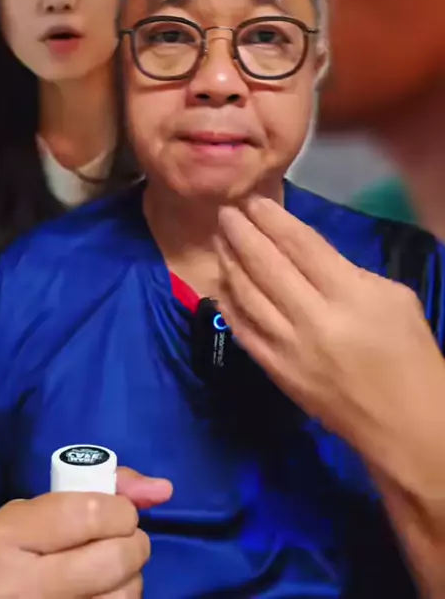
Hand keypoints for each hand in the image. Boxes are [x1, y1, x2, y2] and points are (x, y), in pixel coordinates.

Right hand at [0, 468, 172, 598]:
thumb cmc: (32, 540)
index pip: (90, 514)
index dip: (121, 510)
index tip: (120, 513)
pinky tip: (106, 591)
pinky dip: (123, 596)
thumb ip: (109, 486)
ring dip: (131, 576)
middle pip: (113, 560)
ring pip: (123, 595)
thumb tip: (163, 490)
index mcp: (10, 534)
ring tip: (112, 568)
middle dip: (133, 544)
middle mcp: (18, 584)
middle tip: (124, 540)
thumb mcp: (52, 503)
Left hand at [217, 196, 444, 491]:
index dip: (273, 220)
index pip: (300, 246)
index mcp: (348, 296)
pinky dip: (227, 302)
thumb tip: (305, 256)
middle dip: (241, 234)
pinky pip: (242, 330)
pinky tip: (219, 283)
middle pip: (266, 266)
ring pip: (246, 296)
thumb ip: (349, 271)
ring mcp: (288, 349)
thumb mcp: (394, 297)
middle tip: (225, 212)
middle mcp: (312, 319)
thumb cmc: (408, 354)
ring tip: (219, 239)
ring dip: (229, 263)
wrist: (404, 426)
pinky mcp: (275, 372)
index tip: (253, 201)